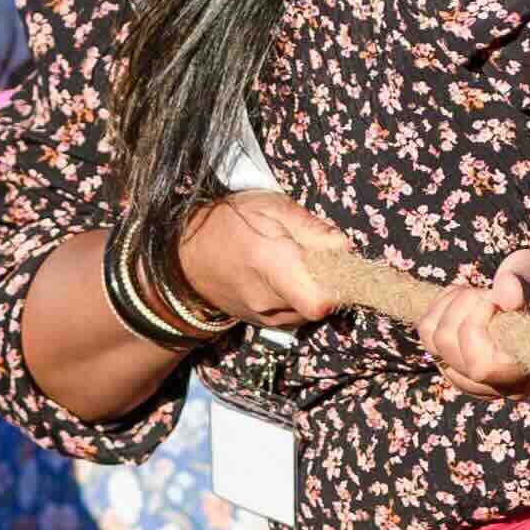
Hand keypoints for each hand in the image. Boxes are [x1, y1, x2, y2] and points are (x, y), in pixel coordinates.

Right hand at [168, 188, 354, 331]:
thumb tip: (344, 248)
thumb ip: (310, 227)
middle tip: (317, 255)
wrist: (185, 257)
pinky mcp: (265, 324)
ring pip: (311, 309)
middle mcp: (269, 298)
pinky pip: (297, 314)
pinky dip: (300, 296)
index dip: (341, 284)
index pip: (321, 300)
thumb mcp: (270, 206)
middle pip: (322, 303)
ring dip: (314, 288)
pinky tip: (286, 276)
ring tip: (295, 262)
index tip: (339, 262)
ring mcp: (266, 316)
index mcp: (272, 263)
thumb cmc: (229, 222)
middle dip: (329, 280)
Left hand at [418, 248, 529, 393]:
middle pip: (449, 346)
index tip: (496, 297)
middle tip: (490, 292)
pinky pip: (427, 336)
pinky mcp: (455, 366)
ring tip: (479, 294)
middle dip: (464, 304)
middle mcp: (498, 386)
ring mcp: (474, 379)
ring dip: (450, 305)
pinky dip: (440, 308)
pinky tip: (465, 300)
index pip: (480, 365)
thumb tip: (504, 294)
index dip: (476, 324)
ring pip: (433, 340)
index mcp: (525, 371)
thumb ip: (526, 285)